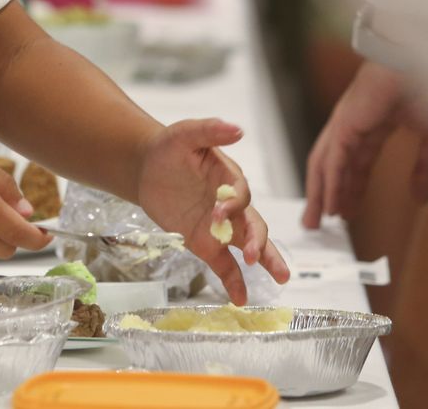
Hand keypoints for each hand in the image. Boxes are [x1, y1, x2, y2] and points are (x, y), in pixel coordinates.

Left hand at [135, 119, 290, 303]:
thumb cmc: (169, 148)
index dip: (232, 206)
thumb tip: (237, 128)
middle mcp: (232, 205)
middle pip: (254, 224)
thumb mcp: (184, 134)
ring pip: (250, 246)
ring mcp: (221, 227)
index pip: (240, 195)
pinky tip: (241, 299)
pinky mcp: (207, 243)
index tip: (218, 214)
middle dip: (258, 240)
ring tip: (280, 278)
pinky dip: (234, 282)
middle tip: (254, 255)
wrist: (147, 167)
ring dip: (264, 259)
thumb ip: (209, 131)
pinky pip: (225, 265)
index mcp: (229, 178)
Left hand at [303, 61, 427, 228]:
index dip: (351, 187)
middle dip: (326, 195)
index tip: (347, 209)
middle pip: (331, 166)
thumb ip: (425, 170)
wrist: (424, 63)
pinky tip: (329, 204)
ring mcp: (345, 123)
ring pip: (325, 165)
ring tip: (317, 220)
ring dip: (320, 194)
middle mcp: (353, 124)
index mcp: (372, 123)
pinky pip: (333, 161)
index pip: (355, 163)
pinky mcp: (345, 124)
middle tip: (321, 221)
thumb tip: (419, 199)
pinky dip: (330, 184)